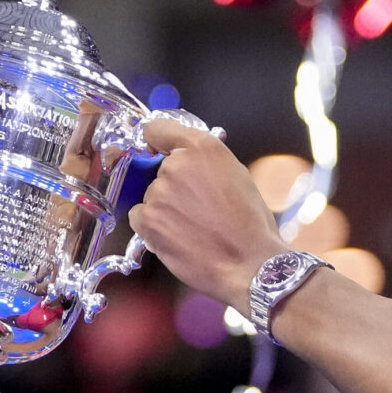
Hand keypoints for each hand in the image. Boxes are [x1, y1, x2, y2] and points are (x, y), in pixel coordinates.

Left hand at [129, 120, 287, 310]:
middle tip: (198, 208)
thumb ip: (208, 162)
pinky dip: (153, 227)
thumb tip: (190, 163)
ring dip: (166, 209)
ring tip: (194, 228)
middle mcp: (176, 164)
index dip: (157, 141)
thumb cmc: (251, 225)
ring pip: (152, 196)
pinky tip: (178, 237)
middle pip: (159, 170)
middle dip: (173, 186)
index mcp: (203, 147)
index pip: (157, 129)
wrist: (250, 263)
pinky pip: (140, 217)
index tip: (157, 150)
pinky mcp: (148, 219)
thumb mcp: (238, 176)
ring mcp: (159, 192)